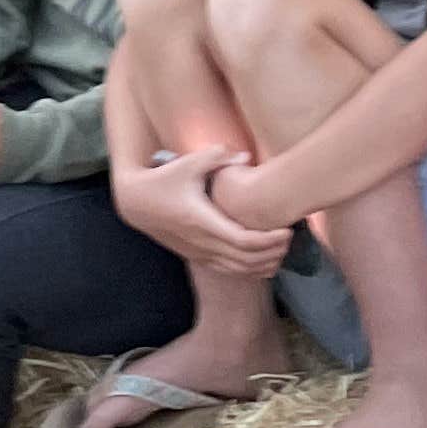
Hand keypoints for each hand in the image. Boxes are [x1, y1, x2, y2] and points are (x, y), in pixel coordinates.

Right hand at [116, 145, 293, 275]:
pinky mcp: (196, 257)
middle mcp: (202, 243)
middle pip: (247, 260)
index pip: (245, 241)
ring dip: (263, 264)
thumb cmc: (163, 179)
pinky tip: (263, 262)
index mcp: (203, 222)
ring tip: (282, 251)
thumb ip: (217, 157)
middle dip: (273, 253)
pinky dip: (249, 270)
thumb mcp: (188, 163)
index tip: (287, 231)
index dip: (270, 240)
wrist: (136, 203)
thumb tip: (246, 157)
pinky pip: (228, 271)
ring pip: (239, 270)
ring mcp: (199, 253)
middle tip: (290, 238)